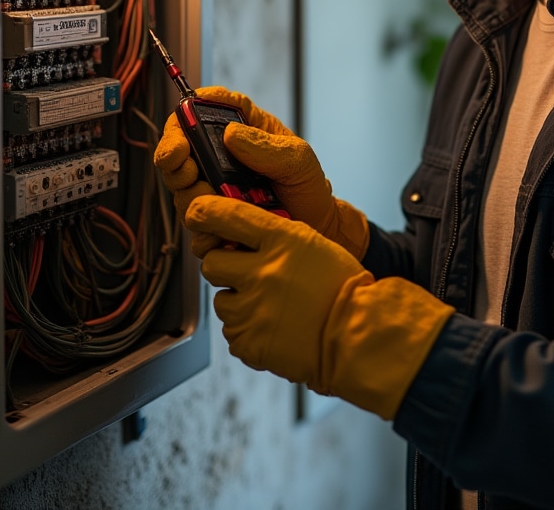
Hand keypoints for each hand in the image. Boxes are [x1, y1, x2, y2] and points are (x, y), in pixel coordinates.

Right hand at [154, 86, 368, 257]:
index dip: (184, 116)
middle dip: (175, 161)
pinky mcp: (213, 220)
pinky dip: (205, 229)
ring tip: (219, 199)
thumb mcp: (297, 159)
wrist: (316, 227)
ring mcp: (213, 189)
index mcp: (241, 129)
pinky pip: (195, 226)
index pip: (200, 109)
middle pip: (177, 151)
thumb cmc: (307, 185)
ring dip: (193, 197)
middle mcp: (219, 157)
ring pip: (181, 191)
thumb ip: (267, 146)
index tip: (181, 128)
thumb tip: (231, 134)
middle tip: (190, 172)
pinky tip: (224, 231)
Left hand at [188, 195, 453, 420]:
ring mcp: (252, 309)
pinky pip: (232, 330)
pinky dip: (248, 329)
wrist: (356, 335)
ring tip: (270, 305)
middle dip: (224, 266)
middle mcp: (261, 272)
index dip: (205, 212)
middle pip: (211, 261)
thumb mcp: (312, 243)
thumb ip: (274, 235)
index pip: (229, 216)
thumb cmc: (340, 287)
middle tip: (247, 274)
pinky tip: (273, 326)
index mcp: (281, 240)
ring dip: (238, 300)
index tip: (196, 213)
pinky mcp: (248, 341)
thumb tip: (238, 232)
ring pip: (221, 299)